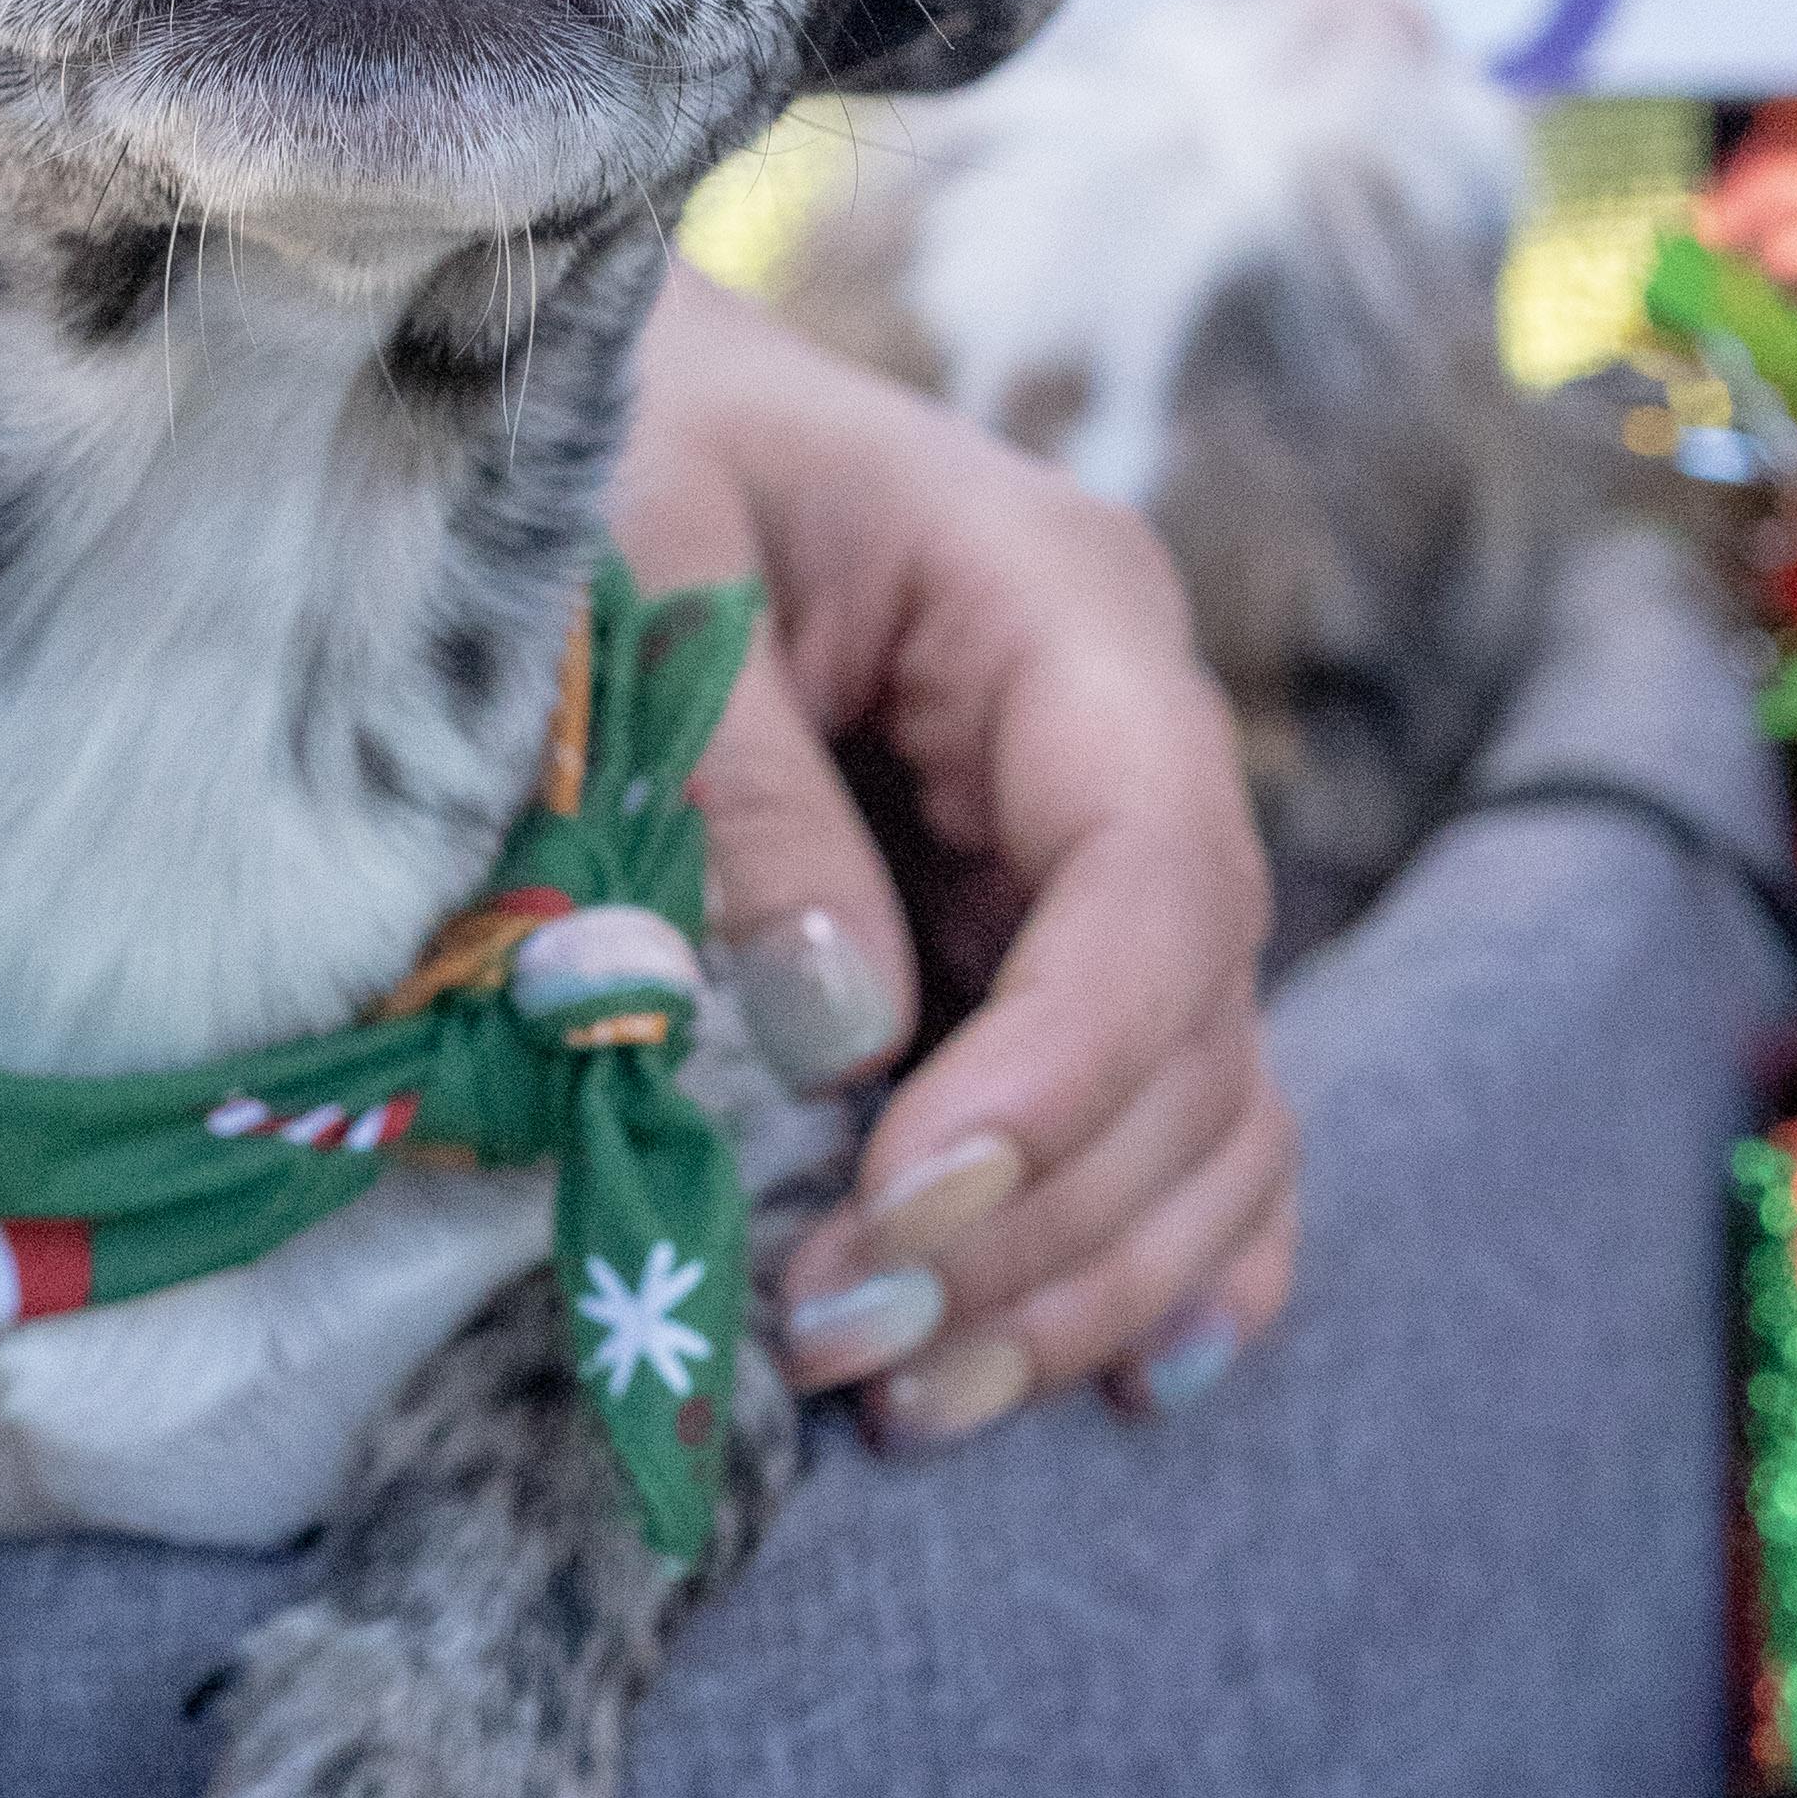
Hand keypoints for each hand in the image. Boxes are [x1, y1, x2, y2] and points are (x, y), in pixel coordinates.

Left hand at [615, 269, 1296, 1443]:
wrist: (600, 386)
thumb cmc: (611, 439)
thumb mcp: (633, 561)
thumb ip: (736, 789)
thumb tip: (841, 1041)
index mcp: (1062, 607)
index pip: (1152, 874)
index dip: (1058, 1071)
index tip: (906, 1205)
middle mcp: (1121, 738)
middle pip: (1192, 1025)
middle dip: (1043, 1217)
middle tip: (845, 1344)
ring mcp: (1090, 846)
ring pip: (1196, 1103)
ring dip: (1082, 1277)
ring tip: (910, 1410)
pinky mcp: (1030, 933)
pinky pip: (1157, 1109)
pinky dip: (1147, 1253)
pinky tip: (1111, 1390)